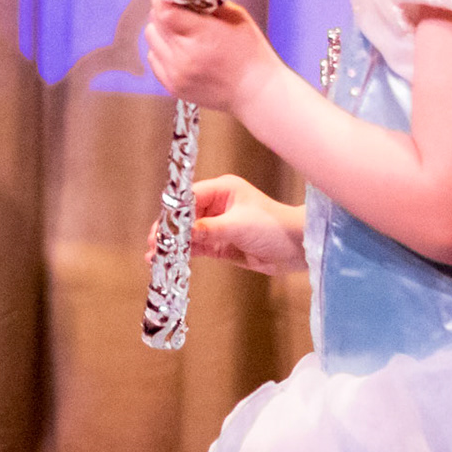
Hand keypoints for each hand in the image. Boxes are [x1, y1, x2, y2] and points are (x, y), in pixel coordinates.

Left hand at [144, 0, 282, 114]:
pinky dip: (161, 50)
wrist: (255, 92)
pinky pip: (154, 59)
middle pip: (155, 23)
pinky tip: (178, 49)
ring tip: (179, 32)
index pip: (165, 12)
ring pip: (151, 40)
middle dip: (163, 13)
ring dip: (161, 31)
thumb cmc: (250, 53)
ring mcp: (176, 73)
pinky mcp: (172, 87)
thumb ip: (209, 4)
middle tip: (177, 11)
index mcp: (203, 35)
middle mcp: (184, 56)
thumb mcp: (237, 17)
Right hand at [148, 175, 305, 274]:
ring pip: (189, 234)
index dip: (172, 213)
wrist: (298, 249)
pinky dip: (185, 254)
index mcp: (223, 190)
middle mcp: (218, 206)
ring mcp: (219, 226)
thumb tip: (182, 234)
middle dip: (169, 231)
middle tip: (153, 245)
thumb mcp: (238, 225)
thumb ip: (209, 229)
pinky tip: (170, 261)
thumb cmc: (274, 227)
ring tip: (155, 257)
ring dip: (173, 245)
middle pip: (185, 217)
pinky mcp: (222, 244)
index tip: (159, 227)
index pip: (189, 198)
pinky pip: (198, 247)